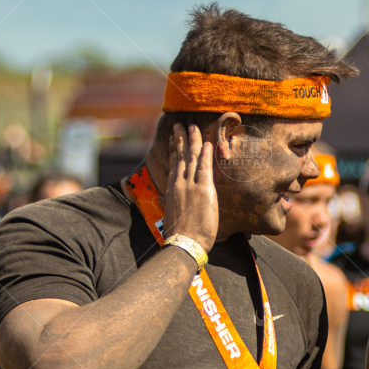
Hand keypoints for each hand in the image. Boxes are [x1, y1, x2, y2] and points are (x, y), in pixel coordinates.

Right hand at [163, 124, 218, 251]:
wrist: (184, 243)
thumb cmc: (177, 234)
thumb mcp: (169, 216)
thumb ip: (166, 204)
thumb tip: (161, 199)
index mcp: (171, 190)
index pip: (173, 164)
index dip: (173, 150)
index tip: (173, 138)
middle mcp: (179, 184)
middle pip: (180, 156)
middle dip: (181, 139)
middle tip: (181, 125)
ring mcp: (191, 186)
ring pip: (191, 158)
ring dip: (193, 140)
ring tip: (193, 127)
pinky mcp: (204, 190)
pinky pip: (205, 168)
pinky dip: (206, 155)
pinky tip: (207, 143)